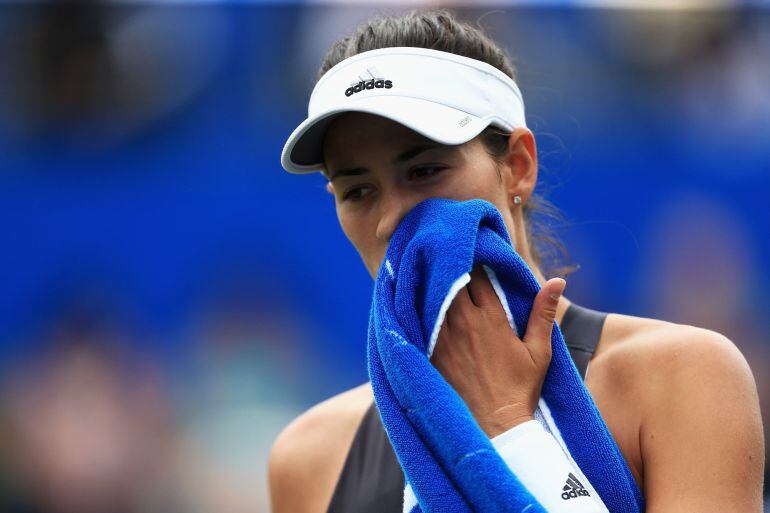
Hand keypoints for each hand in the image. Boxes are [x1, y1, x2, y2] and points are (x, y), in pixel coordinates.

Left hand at [429, 265, 565, 437]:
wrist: (494, 425)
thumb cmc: (519, 389)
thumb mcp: (539, 351)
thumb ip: (543, 313)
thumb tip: (558, 280)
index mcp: (491, 318)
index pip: (479, 277)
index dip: (476, 265)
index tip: (474, 257)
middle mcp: (465, 322)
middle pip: (453, 281)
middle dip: (452, 269)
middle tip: (449, 260)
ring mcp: (444, 337)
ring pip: (432, 297)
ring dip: (434, 286)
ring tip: (430, 276)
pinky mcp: (430, 352)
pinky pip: (420, 321)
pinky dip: (420, 310)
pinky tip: (417, 304)